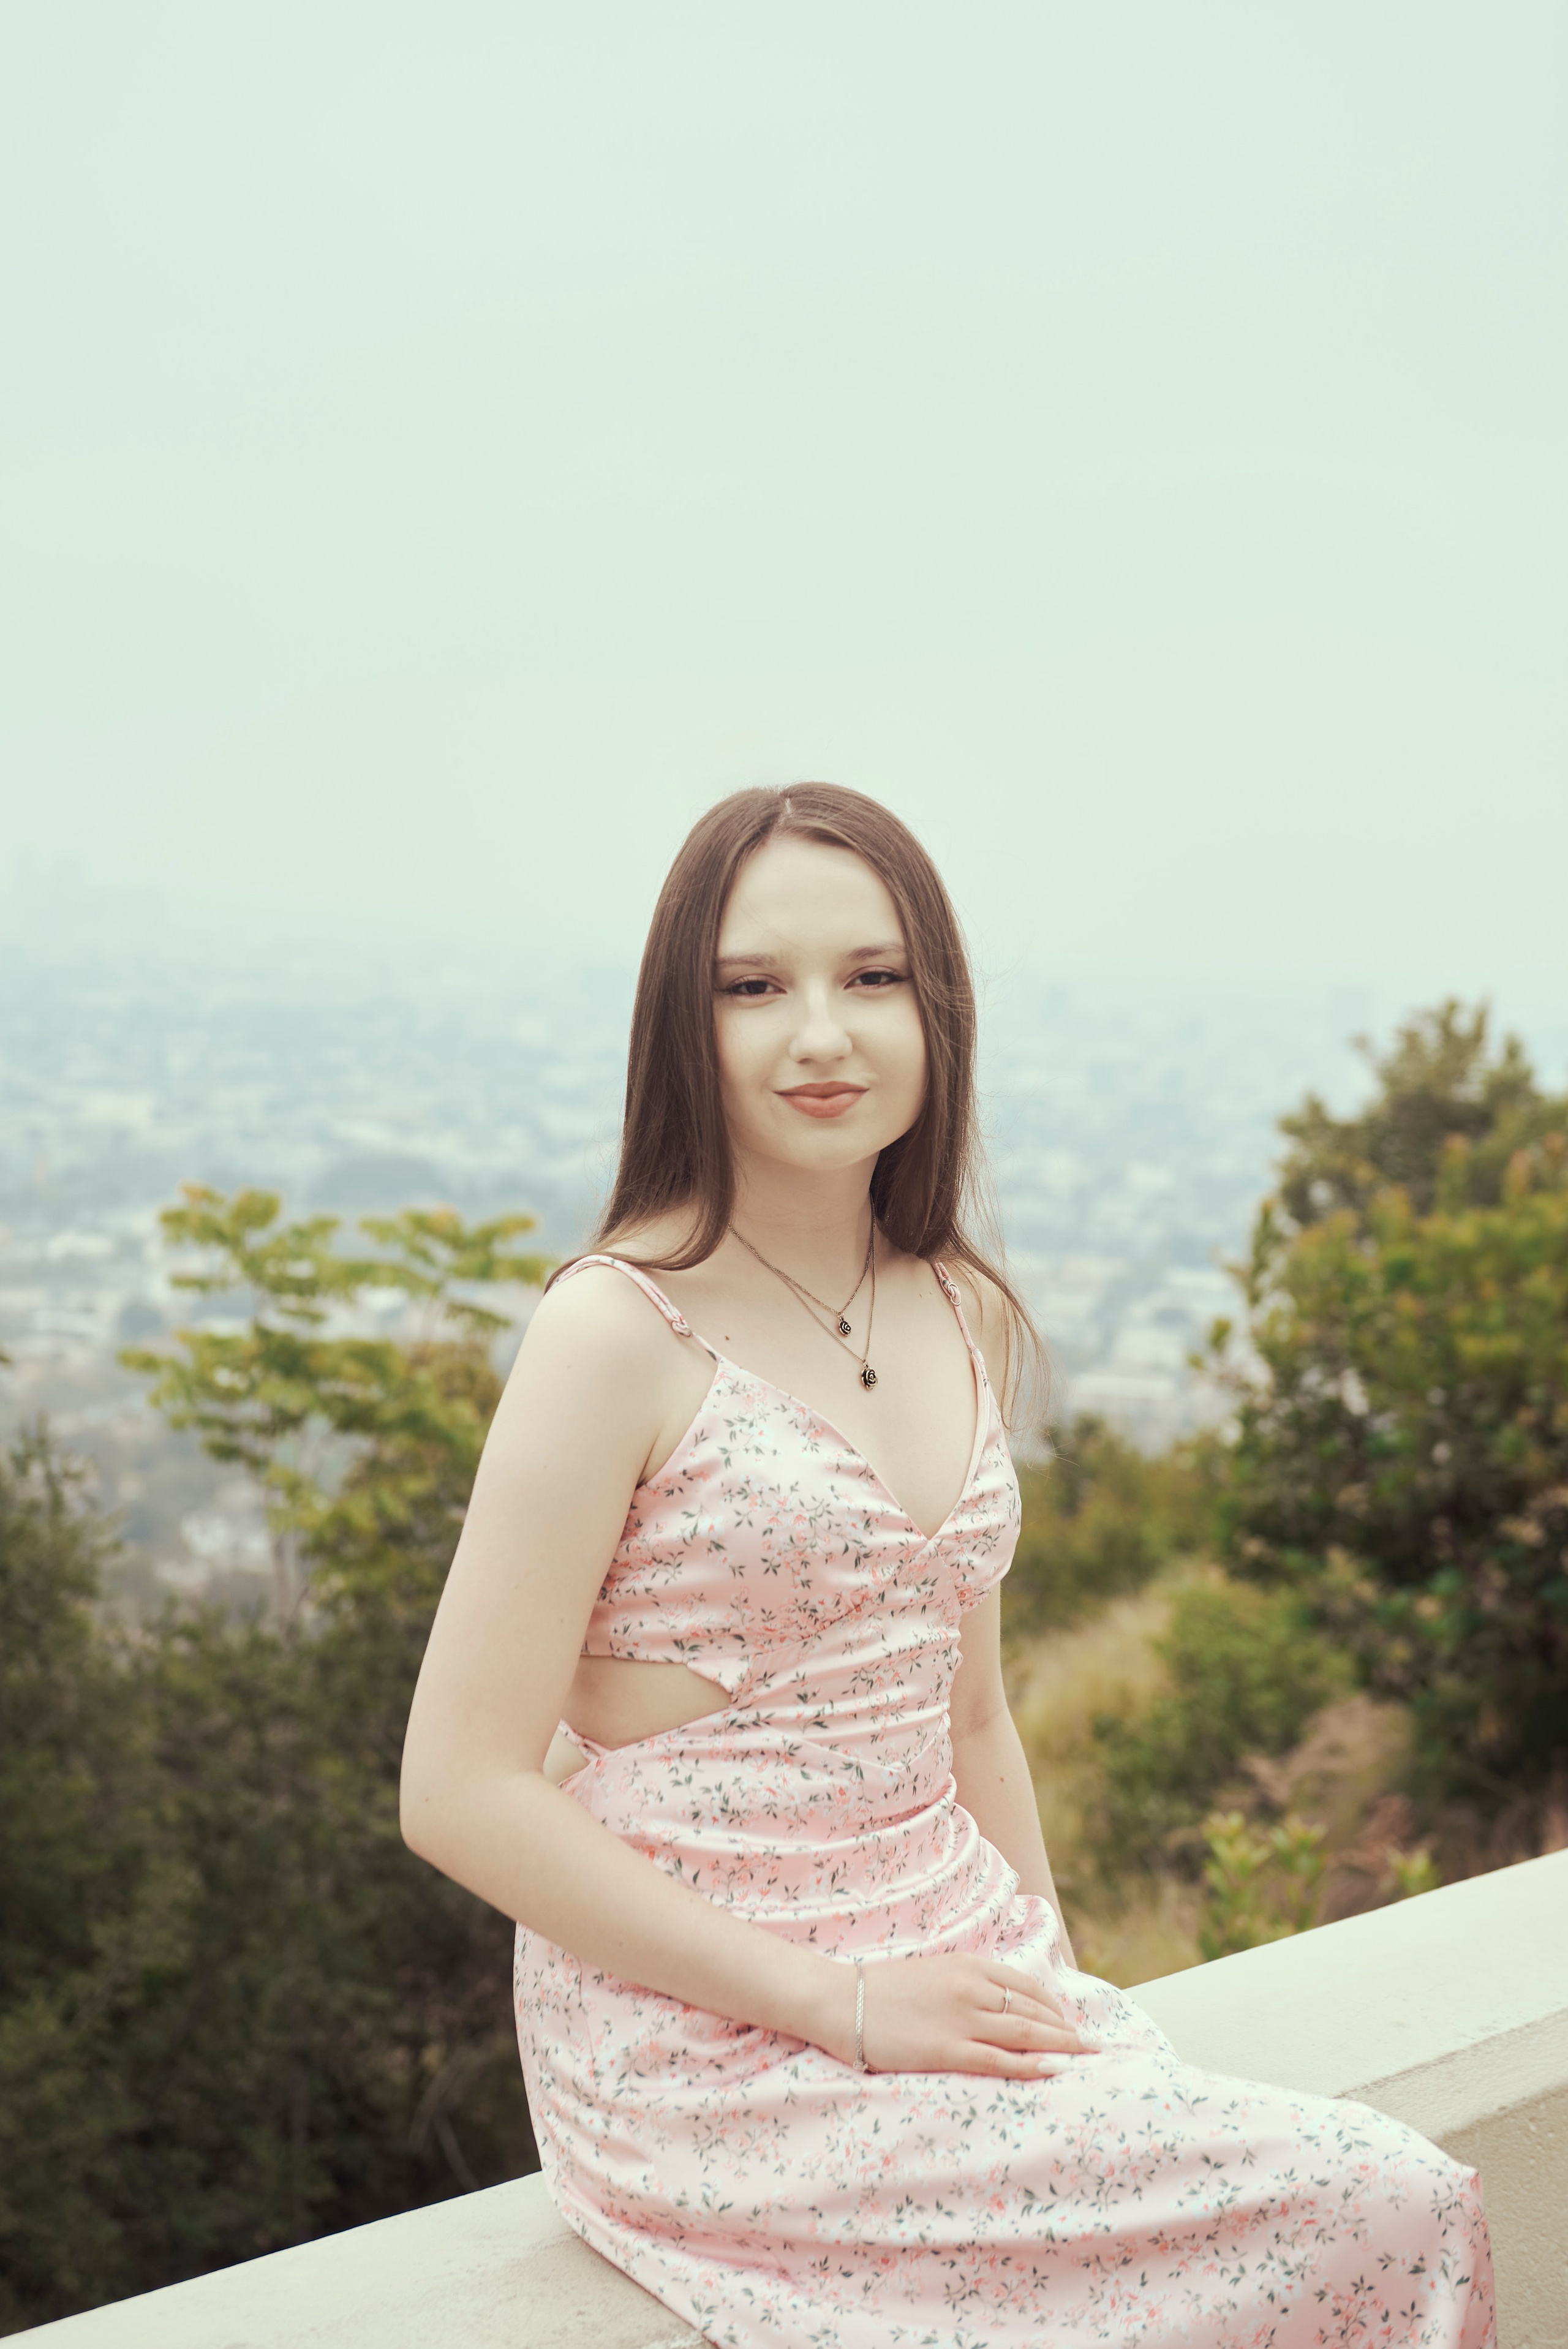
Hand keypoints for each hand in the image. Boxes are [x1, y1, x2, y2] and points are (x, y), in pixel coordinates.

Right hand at [826, 1953, 1094, 2078]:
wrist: (839, 1999)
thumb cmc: (882, 1989)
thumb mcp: (933, 1972)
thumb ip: (966, 1983)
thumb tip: (998, 2002)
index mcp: (967, 1965)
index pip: (1025, 1985)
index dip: (1053, 2005)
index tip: (1068, 2022)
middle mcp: (970, 1987)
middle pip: (1032, 2010)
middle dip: (1067, 2029)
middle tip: (1092, 2046)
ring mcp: (960, 2018)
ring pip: (1024, 2034)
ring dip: (1061, 2047)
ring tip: (1084, 2059)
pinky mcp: (946, 2049)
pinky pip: (999, 2059)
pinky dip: (1030, 2065)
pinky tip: (1053, 2071)